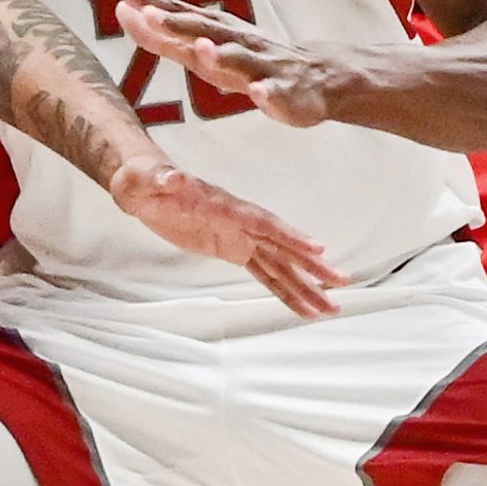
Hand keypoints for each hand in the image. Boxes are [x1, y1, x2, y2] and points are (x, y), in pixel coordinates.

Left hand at [102, 155, 345, 316]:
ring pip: (280, 264)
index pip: (263, 222)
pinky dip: (284, 289)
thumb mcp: (145, 179)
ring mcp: (241, 236)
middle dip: (313, 265)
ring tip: (331, 308)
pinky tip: (302, 306)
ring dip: (306, 286)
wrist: (143, 183)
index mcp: (225, 206)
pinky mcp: (235, 249)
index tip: (318, 248)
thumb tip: (172, 176)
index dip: (289, 235)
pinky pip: (265, 272)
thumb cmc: (144, 179)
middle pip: (283, 246)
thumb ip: (161, 179)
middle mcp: (241, 221)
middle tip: (343, 282)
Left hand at [114, 0, 350, 128]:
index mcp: (217, 31)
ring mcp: (262, 67)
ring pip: (240, 59)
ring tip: (201, 49)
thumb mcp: (205, 49)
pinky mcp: (285, 93)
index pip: (178, 13)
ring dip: (221, 54)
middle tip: (149, 13)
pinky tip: (259, 93)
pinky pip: (276, 93)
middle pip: (204, 30)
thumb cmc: (252, 62)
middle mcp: (237, 42)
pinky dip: (267, 93)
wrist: (318, 78)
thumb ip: (165, 37)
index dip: (149, 3)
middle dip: (178, 23)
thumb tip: (123, 12)